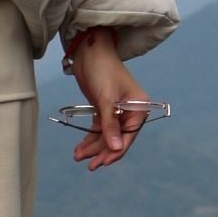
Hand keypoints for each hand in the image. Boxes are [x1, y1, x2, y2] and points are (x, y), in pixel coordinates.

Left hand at [65, 27, 150, 171]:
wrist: (89, 51)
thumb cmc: (103, 70)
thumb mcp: (106, 99)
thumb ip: (110, 125)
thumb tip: (115, 149)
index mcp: (139, 108)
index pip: (129, 136)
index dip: (116, 151)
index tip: (102, 163)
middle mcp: (130, 111)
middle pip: (117, 139)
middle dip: (102, 151)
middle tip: (89, 164)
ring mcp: (116, 111)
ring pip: (106, 136)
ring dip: (93, 147)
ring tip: (78, 156)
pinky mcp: (103, 109)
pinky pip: (98, 129)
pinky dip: (89, 138)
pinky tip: (80, 148)